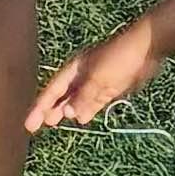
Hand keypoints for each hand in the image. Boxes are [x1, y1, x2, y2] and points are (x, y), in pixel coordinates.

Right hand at [28, 18, 156, 130]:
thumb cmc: (118, 59)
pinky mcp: (110, 89)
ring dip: (65, 111)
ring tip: (53, 123)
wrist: (145, 50)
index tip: (29, 124)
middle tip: (35, 126)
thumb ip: (84, 97)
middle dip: (48, 109)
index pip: (52, 91)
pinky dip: (85, 111)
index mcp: (74, 69)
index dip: (40, 107)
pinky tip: (80, 119)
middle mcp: (82, 76)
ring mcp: (96, 83)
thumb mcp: (99, 79)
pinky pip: (93, 103)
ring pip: (75, 101)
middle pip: (61, 96)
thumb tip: (69, 114)